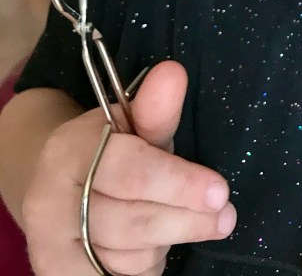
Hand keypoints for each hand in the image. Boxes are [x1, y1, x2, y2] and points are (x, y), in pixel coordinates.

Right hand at [22, 61, 235, 275]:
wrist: (59, 192)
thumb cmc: (110, 154)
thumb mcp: (131, 127)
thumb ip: (155, 109)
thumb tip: (173, 73)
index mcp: (68, 150)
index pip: (129, 170)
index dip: (179, 182)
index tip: (220, 191)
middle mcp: (48, 200)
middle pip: (131, 219)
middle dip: (186, 218)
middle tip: (225, 216)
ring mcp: (49, 245)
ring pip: (127, 254)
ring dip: (166, 240)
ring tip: (186, 221)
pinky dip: (146, 265)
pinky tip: (155, 246)